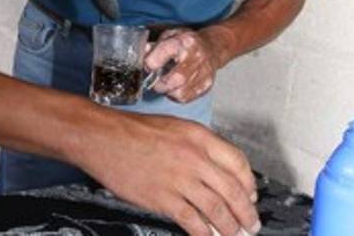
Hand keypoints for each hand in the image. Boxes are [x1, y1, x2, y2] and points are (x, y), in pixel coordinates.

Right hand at [77, 111, 259, 235]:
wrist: (102, 138)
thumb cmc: (135, 131)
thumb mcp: (175, 128)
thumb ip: (198, 147)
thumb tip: (218, 172)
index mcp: (199, 136)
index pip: (238, 162)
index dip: (249, 184)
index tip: (251, 196)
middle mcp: (194, 157)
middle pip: (232, 190)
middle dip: (246, 212)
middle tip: (251, 225)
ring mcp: (179, 179)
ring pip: (217, 209)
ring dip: (230, 227)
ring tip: (235, 235)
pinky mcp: (163, 198)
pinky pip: (192, 221)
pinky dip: (204, 233)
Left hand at [145, 28, 226, 103]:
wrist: (212, 47)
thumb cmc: (187, 42)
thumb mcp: (170, 35)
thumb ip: (154, 46)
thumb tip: (141, 55)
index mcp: (184, 41)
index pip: (165, 52)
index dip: (151, 62)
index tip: (147, 66)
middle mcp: (197, 56)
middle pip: (176, 78)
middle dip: (160, 84)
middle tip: (155, 82)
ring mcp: (204, 72)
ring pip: (180, 93)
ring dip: (168, 91)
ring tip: (166, 84)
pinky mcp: (206, 85)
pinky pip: (186, 98)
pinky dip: (177, 95)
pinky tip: (176, 87)